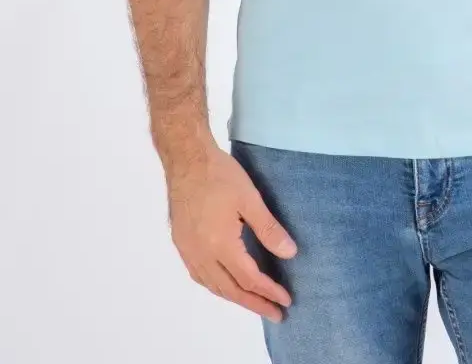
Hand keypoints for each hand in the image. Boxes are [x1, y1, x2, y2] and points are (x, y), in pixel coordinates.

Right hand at [165, 140, 298, 321]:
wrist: (186, 157)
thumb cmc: (220, 174)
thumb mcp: (250, 199)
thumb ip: (269, 228)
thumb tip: (290, 253)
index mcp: (219, 245)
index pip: (248, 278)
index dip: (268, 291)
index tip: (285, 300)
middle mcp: (200, 254)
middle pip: (229, 289)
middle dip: (254, 303)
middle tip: (275, 313)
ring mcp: (187, 250)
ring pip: (212, 285)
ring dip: (234, 297)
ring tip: (254, 302)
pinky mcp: (181, 242)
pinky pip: (200, 275)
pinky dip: (216, 285)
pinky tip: (225, 283)